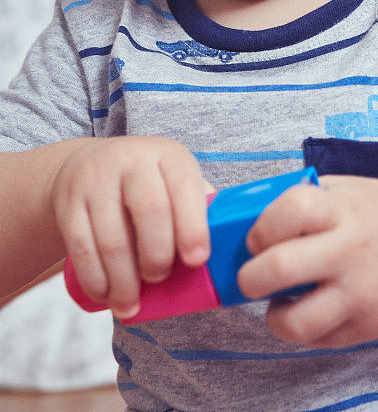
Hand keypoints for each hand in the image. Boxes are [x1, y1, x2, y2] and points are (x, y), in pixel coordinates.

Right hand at [51, 136, 212, 318]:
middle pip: (150, 212)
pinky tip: (107, 295)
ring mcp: (96, 179)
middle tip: (160, 278)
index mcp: (169, 156)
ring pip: (112, 237)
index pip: (184, 188)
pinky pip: (81, 248)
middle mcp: (132, 161)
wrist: (89, 165)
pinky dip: (96, 280)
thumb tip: (228, 249)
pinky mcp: (68, 202)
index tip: (196, 260)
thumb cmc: (148, 183)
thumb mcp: (175, 180)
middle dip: (158, 255)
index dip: (192, 226)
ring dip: (124, 280)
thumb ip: (200, 207)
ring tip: (131, 303)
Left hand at [237, 175, 377, 347]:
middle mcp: (352, 251)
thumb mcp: (345, 189)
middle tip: (251, 275)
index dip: (262, 225)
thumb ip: (303, 199)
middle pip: (280, 268)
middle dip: (249, 276)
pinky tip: (307, 307)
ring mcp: (362, 294)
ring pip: (297, 322)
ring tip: (277, 299)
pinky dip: (302, 328)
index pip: (291, 210)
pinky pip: (319, 340)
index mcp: (344, 209)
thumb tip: (246, 220)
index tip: (257, 237)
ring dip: (273, 315)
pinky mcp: (370, 327)